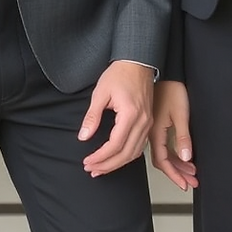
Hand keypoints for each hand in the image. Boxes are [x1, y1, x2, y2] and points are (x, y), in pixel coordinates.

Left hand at [80, 61, 153, 176]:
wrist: (138, 61)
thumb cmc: (120, 73)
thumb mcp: (100, 93)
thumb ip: (92, 117)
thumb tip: (83, 136)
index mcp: (130, 114)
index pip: (115, 145)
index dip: (100, 157)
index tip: (88, 162)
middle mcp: (142, 121)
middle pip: (126, 154)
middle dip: (107, 165)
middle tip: (92, 169)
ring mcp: (147, 122)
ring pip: (135, 152)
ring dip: (117, 163)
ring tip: (101, 168)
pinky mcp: (148, 121)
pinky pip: (140, 145)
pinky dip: (128, 155)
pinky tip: (117, 157)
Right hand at [149, 80, 197, 190]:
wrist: (162, 72)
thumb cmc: (171, 88)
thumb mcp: (180, 113)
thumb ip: (183, 137)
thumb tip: (186, 157)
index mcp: (155, 132)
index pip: (163, 161)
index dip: (174, 175)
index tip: (184, 185)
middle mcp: (151, 133)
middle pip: (163, 160)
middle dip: (177, 173)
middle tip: (190, 182)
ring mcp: (152, 128)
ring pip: (164, 153)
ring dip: (177, 164)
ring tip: (191, 171)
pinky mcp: (155, 123)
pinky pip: (163, 144)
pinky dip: (174, 153)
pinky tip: (182, 156)